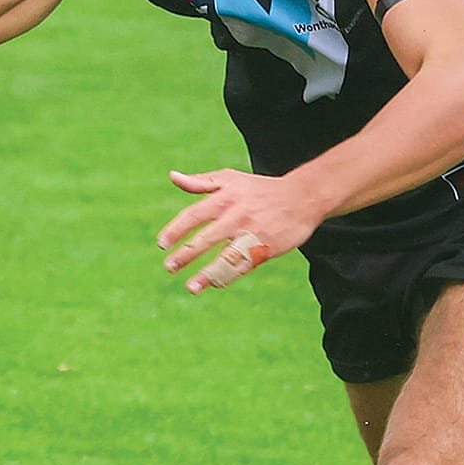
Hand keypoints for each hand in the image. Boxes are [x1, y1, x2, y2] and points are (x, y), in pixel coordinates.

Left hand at [156, 168, 325, 294]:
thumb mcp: (230, 179)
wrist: (302, 197)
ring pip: (225, 257)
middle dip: (186, 255)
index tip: (161, 244)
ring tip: (190, 287)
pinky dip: (229, 276)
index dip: (176, 230)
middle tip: (169, 267)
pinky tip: (214, 284)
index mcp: (224, 198)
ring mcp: (251, 234)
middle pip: (206, 238)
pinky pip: (244, 266)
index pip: (193, 215)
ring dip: (207, 274)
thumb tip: (173, 177)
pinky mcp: (266, 248)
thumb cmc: (260, 189)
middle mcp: (236, 216)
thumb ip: (200, 182)